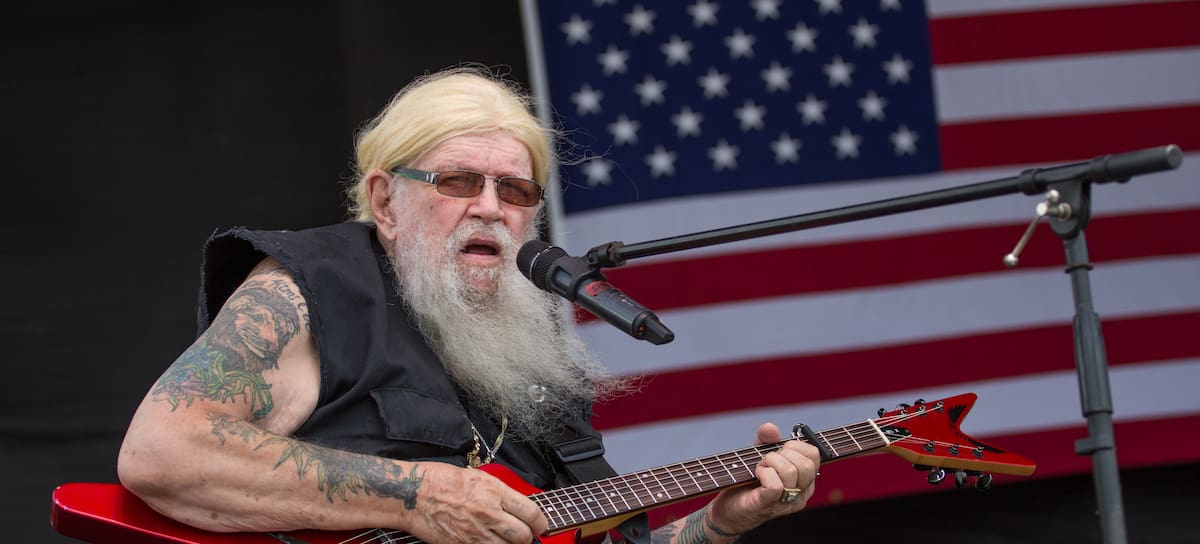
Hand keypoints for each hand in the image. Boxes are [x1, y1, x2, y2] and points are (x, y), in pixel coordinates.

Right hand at [403, 463, 547, 543]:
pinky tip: (488, 542)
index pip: (531, 513)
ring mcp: (475, 533)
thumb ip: (499, 493)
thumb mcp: (477, 477)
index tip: (540, 525)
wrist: (412, 494)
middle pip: (523, 535)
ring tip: (504, 539)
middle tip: (523, 534)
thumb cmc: (439, 480)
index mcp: (494, 491)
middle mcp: (488, 512)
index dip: (540, 523)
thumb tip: (516, 506)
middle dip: (526, 537)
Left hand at [706, 423, 820, 534]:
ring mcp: (786, 503)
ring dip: (770, 462)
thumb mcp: (759, 454)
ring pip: (790, 472)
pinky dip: (763, 473)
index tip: (779, 450)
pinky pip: (775, 484)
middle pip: (806, 464)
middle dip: (783, 453)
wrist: (728, 509)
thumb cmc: (748, 482)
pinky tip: (756, 474)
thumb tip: (770, 428)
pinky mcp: (767, 505)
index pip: (814, 455)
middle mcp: (801, 494)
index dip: (796, 445)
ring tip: (760, 467)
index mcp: (805, 481)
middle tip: (768, 460)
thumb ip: (766, 439)